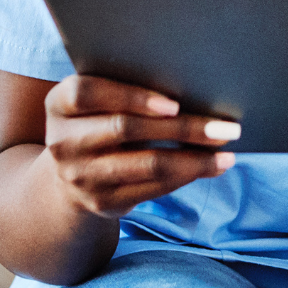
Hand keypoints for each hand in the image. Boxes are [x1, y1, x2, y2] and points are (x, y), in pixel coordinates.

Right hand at [42, 75, 240, 218]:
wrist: (70, 175)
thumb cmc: (100, 120)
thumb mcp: (98, 101)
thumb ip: (128, 87)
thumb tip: (197, 84)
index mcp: (59, 104)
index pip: (88, 93)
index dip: (131, 96)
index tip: (173, 103)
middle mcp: (63, 142)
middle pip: (126, 129)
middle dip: (183, 127)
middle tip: (226, 127)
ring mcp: (80, 176)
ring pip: (146, 165)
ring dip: (194, 159)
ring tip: (227, 152)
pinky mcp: (102, 203)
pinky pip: (152, 189)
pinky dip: (187, 176)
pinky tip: (212, 166)